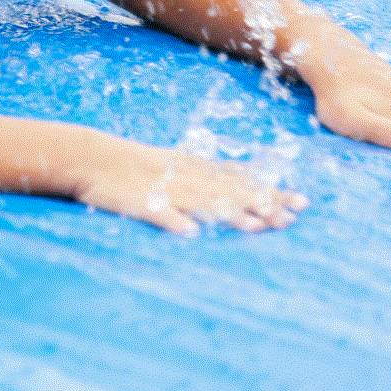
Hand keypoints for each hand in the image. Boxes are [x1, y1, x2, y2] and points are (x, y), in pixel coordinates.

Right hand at [75, 144, 305, 235]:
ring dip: (230, 214)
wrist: (90, 157)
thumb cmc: (132, 164)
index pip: (241, 180)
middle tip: (291, 217)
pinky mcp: (140, 202)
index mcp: (195, 169)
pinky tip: (191, 233)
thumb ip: (203, 175)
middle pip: (231, 193)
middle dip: (262, 204)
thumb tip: (238, 183)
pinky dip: (175, 222)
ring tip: (256, 226)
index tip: (300, 202)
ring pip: (203, 203)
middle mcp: (187, 178)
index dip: (271, 191)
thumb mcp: (173, 163)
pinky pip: (159, 214)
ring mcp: (164, 190)